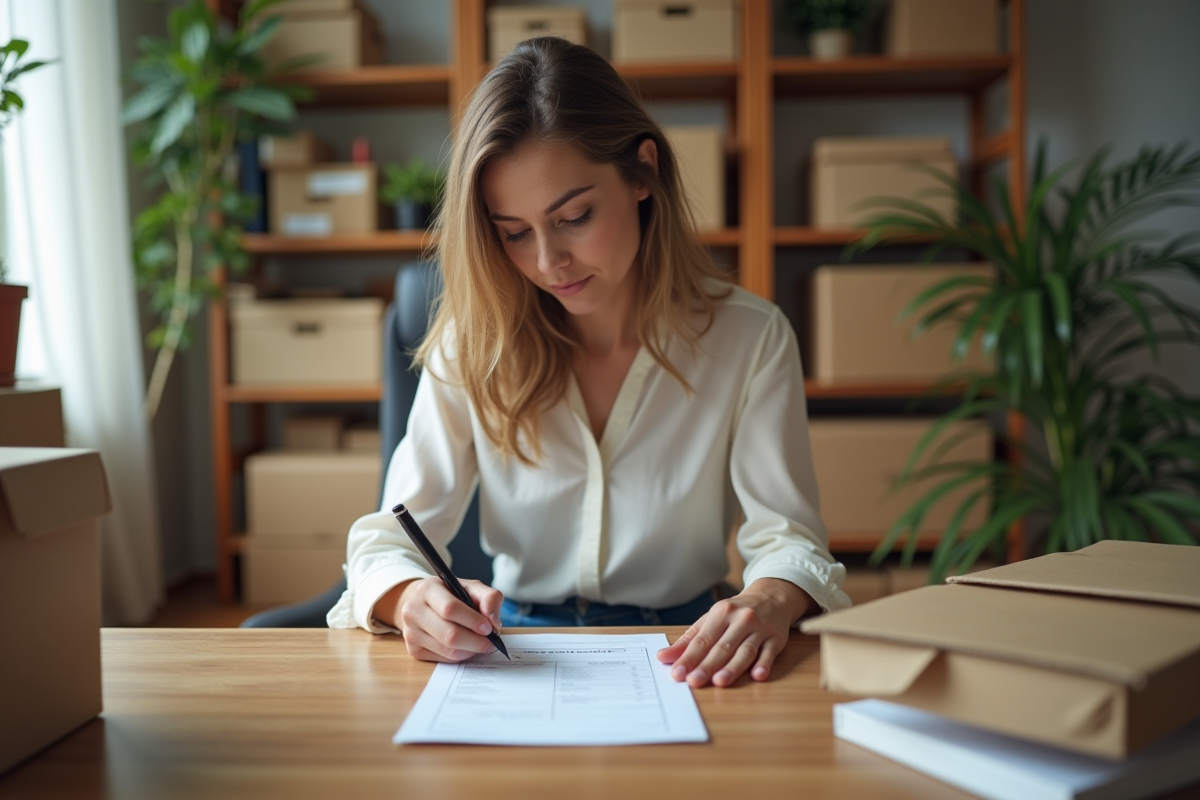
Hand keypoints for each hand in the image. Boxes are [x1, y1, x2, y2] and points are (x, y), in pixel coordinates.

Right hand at [374, 577, 503, 662]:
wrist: (424, 603)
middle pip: (449, 634)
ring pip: (447, 650)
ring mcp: (410, 632)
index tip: (489, 628)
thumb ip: (489, 598)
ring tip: (481, 644)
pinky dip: (460, 656)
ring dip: (470, 651)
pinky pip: (443, 659)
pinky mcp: (413, 650)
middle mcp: (413, 610)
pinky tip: (466, 647)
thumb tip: (493, 622)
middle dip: (476, 642)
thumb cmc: (451, 595)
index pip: (450, 609)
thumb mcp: (471, 587)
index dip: (472, 621)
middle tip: (491, 643)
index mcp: (427, 589)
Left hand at [656, 578, 811, 687]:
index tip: (678, 673)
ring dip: (733, 667)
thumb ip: (689, 640)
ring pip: (745, 651)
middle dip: (707, 666)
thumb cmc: (736, 612)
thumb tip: (663, 657)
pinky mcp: (776, 638)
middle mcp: (741, 619)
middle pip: (722, 647)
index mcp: (721, 612)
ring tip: (719, 682)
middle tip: (694, 682)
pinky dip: (764, 664)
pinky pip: (769, 653)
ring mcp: (760, 629)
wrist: (772, 597)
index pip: (702, 639)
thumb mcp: (711, 619)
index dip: (689, 657)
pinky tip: (757, 675)